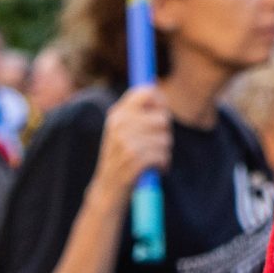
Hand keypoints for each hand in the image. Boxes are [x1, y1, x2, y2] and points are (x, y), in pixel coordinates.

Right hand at [88, 85, 171, 206]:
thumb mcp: (123, 130)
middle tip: (154, 146)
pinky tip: (153, 170)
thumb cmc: (122, 158)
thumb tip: (153, 82)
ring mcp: (125, 142)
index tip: (160, 115)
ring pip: (165, 139)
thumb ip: (138, 110)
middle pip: (162, 118)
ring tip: (151, 160)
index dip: (160, 102)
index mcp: (117, 115)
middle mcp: (119, 125)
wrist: (108, 190)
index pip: (146, 92)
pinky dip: (163, 165)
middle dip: (165, 135)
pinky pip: (162, 156)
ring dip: (164, 153)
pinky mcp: (132, 160)